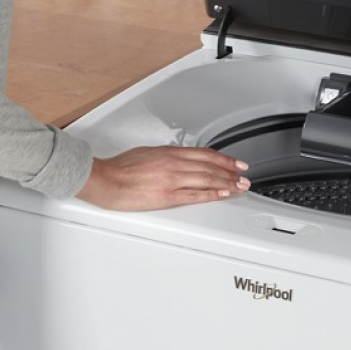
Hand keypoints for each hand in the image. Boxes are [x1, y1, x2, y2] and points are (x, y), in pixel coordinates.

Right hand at [76, 146, 249, 210]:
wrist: (106, 180)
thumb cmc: (119, 168)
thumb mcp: (145, 153)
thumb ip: (164, 157)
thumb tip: (176, 160)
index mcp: (168, 153)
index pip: (204, 154)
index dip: (224, 158)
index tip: (235, 163)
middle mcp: (174, 164)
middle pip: (210, 167)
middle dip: (230, 172)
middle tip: (244, 177)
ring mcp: (172, 180)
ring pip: (207, 179)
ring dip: (227, 183)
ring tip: (239, 186)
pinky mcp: (168, 196)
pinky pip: (195, 195)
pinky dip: (212, 194)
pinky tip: (222, 194)